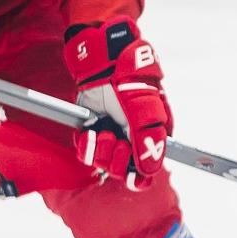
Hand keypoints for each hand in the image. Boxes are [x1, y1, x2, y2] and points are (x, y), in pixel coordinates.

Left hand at [63, 18, 172, 188]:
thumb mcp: (146, 110)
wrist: (104, 61)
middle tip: (115, 142)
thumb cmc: (130, 80)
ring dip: (99, 151)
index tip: (129, 171)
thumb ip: (149, 140)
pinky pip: (86, 152)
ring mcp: (112, 135)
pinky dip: (85, 145)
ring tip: (100, 133)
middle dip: (115, 160)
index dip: (136, 176)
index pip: (146, 173)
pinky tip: (88, 132)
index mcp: (151, 137)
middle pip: (121, 171)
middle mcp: (131, 140)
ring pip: (102, 163)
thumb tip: (149, 170)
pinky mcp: (93, 130)